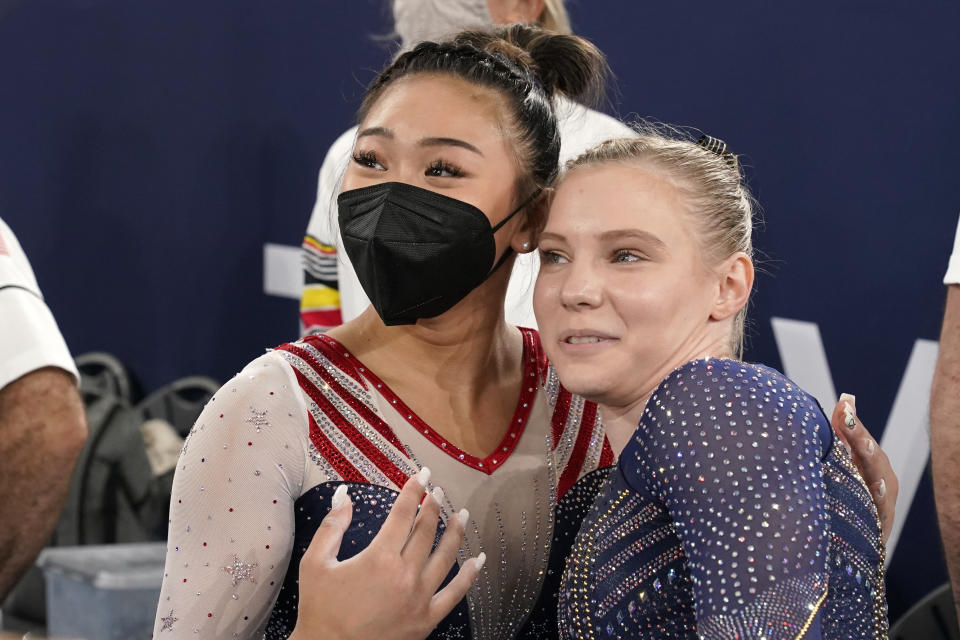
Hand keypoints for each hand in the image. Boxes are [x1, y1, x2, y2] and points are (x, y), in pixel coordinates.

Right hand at [288, 468, 484, 639]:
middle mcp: (405, 574)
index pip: (402, 513)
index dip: (413, 490)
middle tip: (437, 491)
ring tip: (461, 515)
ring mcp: (419, 598)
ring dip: (455, 532)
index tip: (421, 475)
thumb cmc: (320, 611)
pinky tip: (479, 561)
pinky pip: (455, 594)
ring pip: (446, 557)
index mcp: (380, 558)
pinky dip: (471, 576)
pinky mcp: (426, 619)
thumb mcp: (316, 564)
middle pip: (427, 531)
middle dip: (433, 506)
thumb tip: (344, 495)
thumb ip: (332, 526)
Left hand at [830, 394, 898, 542]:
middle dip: (860, 437)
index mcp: (872, 464)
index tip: (843, 406)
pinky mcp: (881, 523)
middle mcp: (882, 480)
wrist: (861, 544)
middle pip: (871, 455)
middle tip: (848, 418)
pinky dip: (878, 497)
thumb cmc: (854, 495)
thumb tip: (847, 398)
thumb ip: (845, 433)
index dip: (852, 423)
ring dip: (870, 461)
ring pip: (878, 478)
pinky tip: (875, 486)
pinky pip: (880, 509)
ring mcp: (884, 501)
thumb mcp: (848, 462)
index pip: (862, 439)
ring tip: (863, 445)